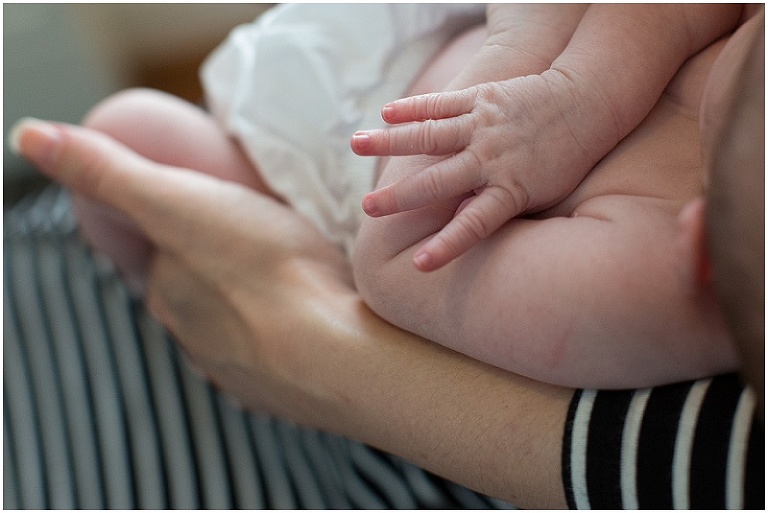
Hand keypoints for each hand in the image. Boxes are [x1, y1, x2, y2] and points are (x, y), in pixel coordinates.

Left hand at [11, 118, 571, 506]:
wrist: (336, 353)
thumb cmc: (263, 268)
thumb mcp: (178, 201)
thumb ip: (108, 170)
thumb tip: (27, 136)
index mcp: (169, 294)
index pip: (166, 259)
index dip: (189, 231)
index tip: (219, 215)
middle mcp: (196, 340)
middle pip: (201, 295)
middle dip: (221, 268)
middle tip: (261, 239)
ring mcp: (242, 372)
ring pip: (240, 327)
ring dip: (255, 304)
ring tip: (292, 278)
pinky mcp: (287, 393)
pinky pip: (278, 357)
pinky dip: (288, 336)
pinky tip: (311, 320)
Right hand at [351, 75, 597, 270]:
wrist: (588, 104)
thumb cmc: (566, 159)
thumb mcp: (540, 193)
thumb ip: (500, 208)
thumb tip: (457, 227)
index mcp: (510, 188)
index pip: (474, 225)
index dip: (447, 246)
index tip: (420, 267)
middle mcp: (492, 158)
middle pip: (439, 181)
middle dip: (401, 196)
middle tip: (367, 208)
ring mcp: (484, 126)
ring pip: (431, 136)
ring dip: (391, 142)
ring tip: (355, 145)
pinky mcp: (483, 97)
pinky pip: (444, 103)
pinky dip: (415, 107)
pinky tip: (386, 113)